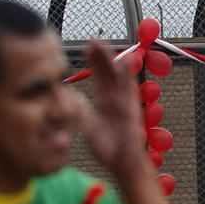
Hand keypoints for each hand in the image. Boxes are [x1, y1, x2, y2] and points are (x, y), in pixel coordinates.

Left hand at [78, 41, 149, 181]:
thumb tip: (73, 100)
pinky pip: (129, 90)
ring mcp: (125, 103)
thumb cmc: (109, 149)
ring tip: (103, 44)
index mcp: (106, 102)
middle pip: (109, 72)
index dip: (93, 62)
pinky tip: (124, 61)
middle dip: (101, 55)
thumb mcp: (89, 128)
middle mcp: (117, 99)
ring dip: (112, 60)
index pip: (99, 77)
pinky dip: (127, 76)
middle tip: (93, 38)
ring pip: (119, 77)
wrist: (122, 165)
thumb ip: (82, 113)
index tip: (86, 47)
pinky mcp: (131, 110)